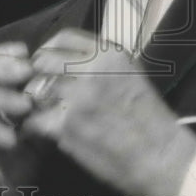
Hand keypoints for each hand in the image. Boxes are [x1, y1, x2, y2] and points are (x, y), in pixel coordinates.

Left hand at [22, 28, 195, 195]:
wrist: (162, 157)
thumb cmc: (150, 119)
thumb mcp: (131, 76)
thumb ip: (101, 65)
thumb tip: (67, 63)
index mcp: (110, 54)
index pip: (63, 38)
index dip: (48, 50)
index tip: (45, 63)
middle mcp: (91, 70)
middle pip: (43, 61)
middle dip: (35, 75)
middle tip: (37, 91)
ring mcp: (77, 97)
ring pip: (35, 91)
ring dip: (33, 102)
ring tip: (38, 113)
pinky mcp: (67, 127)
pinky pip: (35, 121)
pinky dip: (33, 127)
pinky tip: (40, 132)